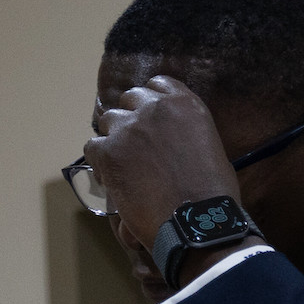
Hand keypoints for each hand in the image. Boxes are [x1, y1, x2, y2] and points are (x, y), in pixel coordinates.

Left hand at [80, 76, 247, 252]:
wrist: (197, 219)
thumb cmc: (212, 192)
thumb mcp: (207, 146)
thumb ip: (183, 133)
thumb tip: (165, 143)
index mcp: (185, 104)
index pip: (157, 84)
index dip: (148, 103)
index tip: (148, 119)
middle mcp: (155, 107)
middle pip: (129, 100)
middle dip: (130, 120)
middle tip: (134, 146)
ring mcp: (129, 128)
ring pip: (108, 121)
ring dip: (113, 139)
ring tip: (123, 166)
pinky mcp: (109, 150)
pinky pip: (92, 148)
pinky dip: (99, 162)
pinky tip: (112, 180)